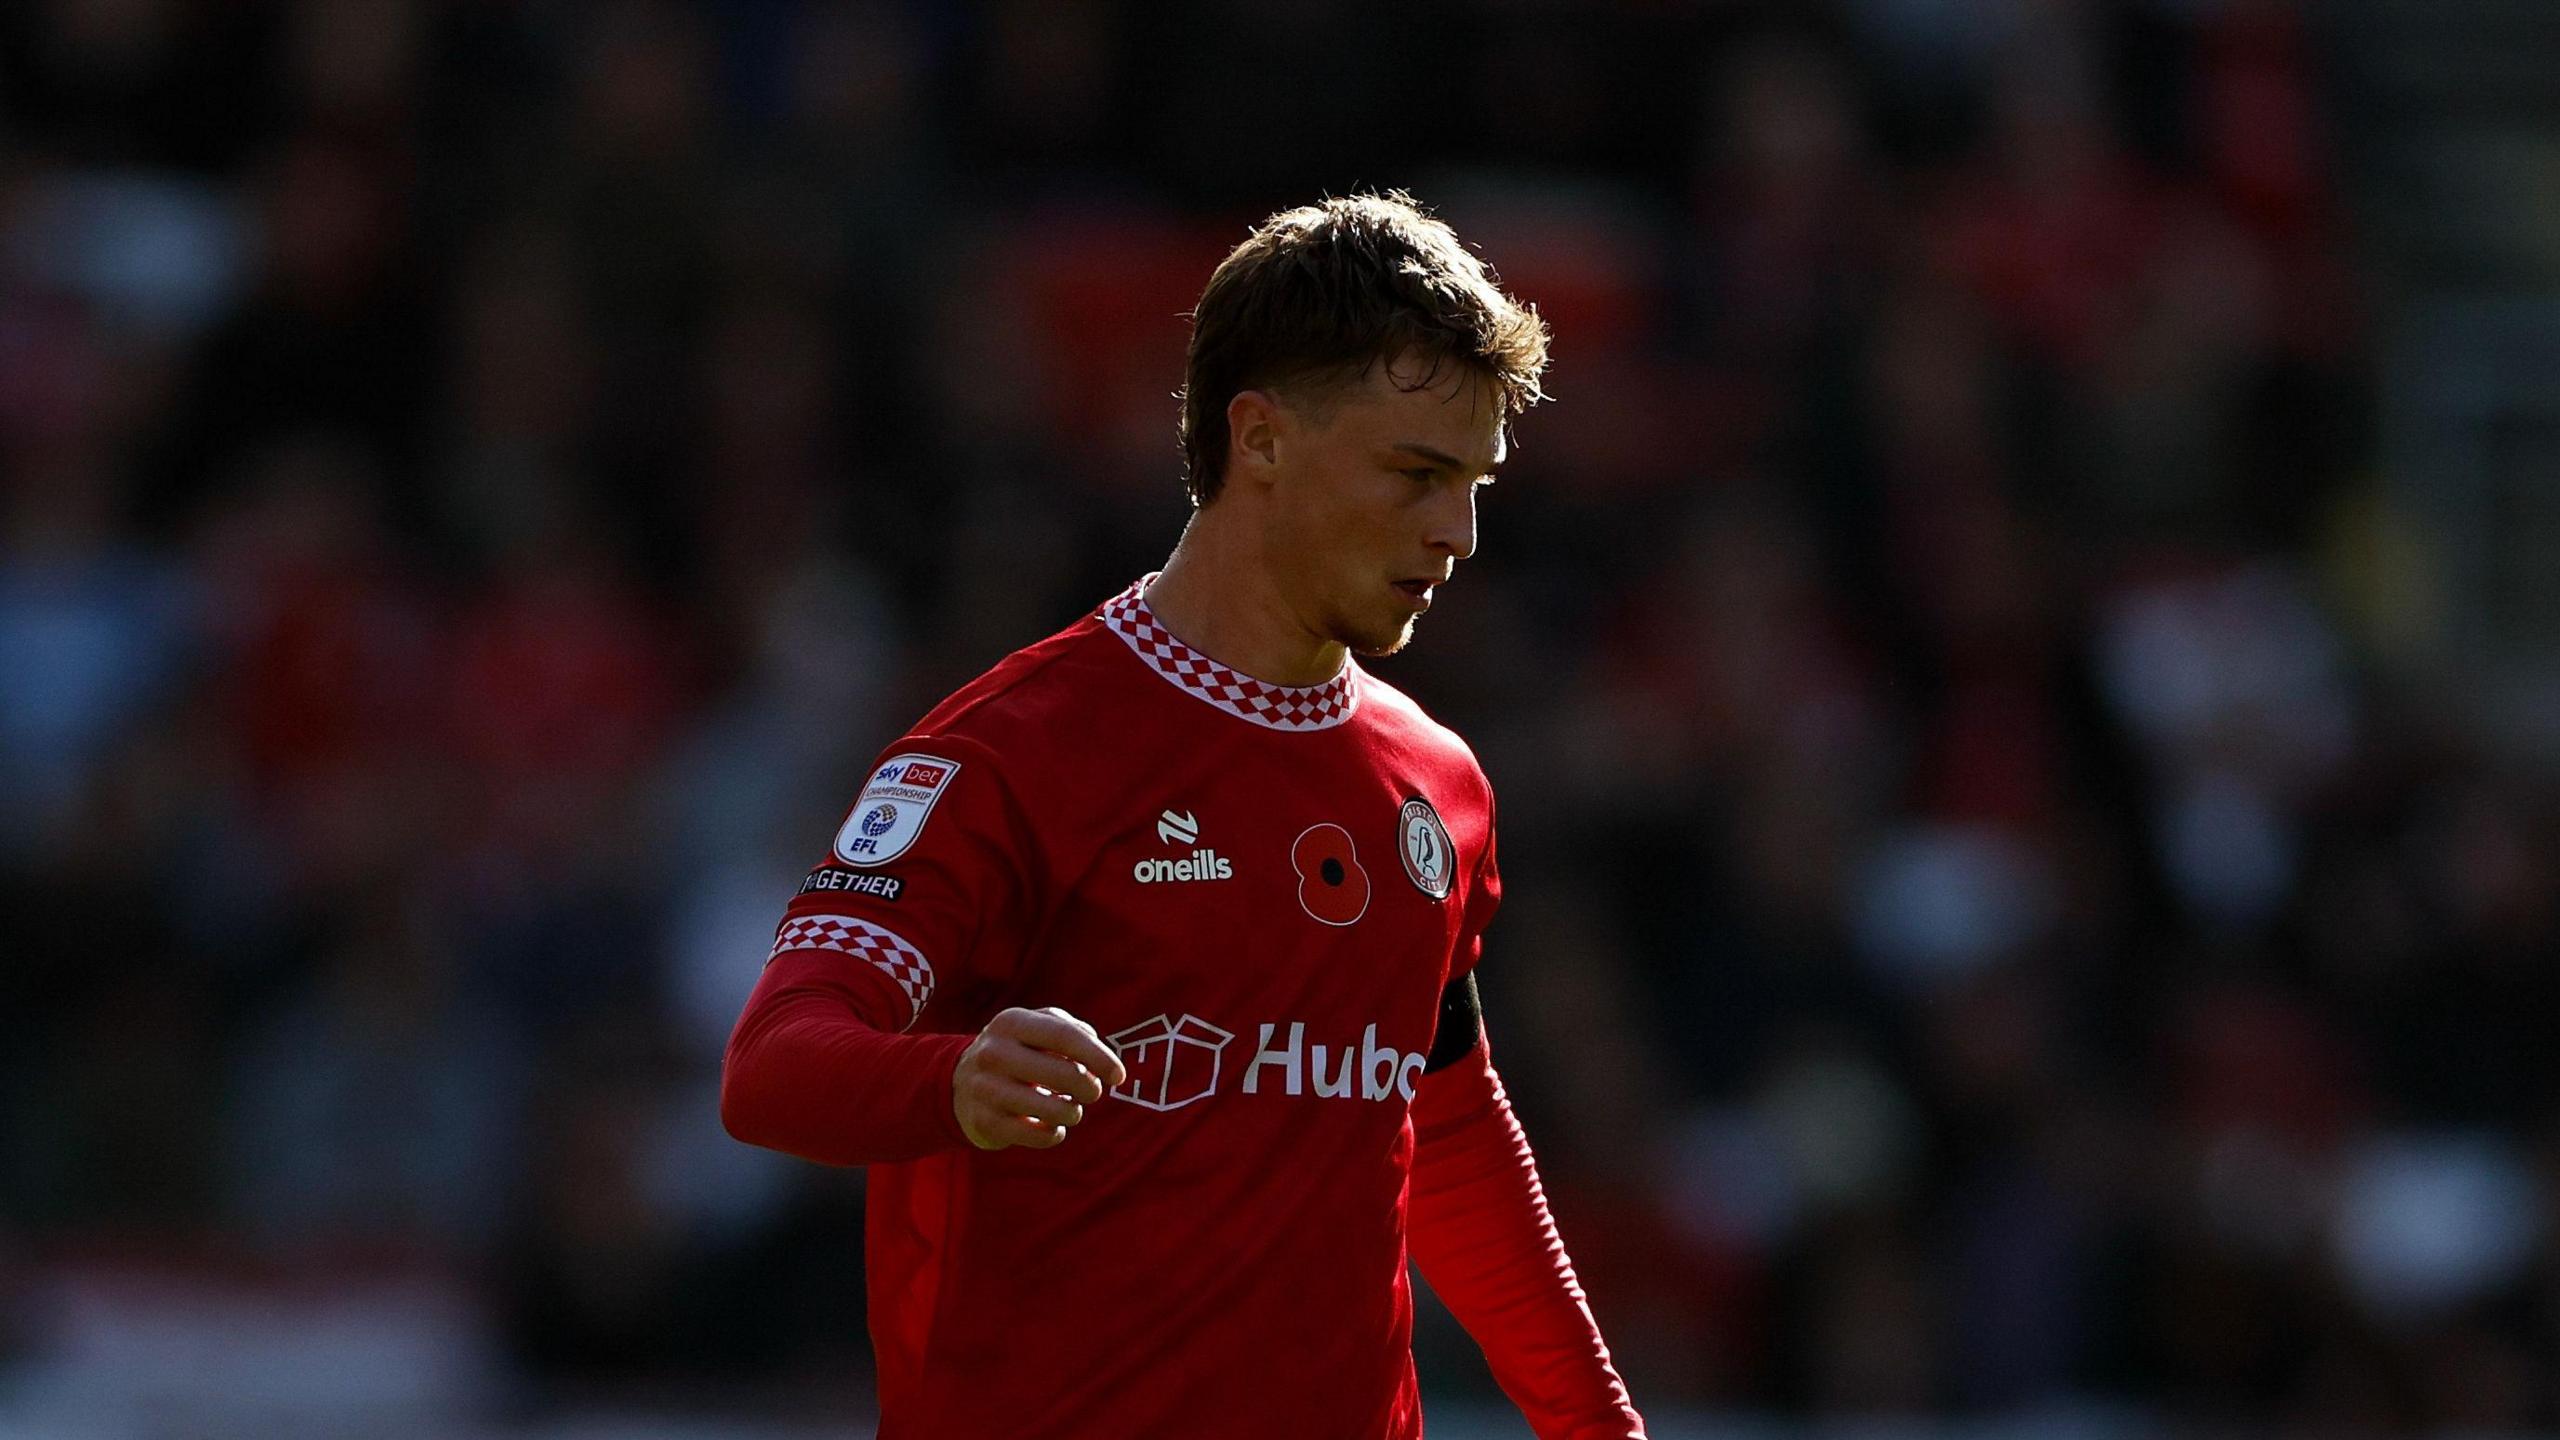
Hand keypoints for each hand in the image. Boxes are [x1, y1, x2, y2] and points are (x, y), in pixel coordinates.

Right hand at [952, 1006, 1128, 1150]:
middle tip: (1092, 1093)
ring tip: (1070, 1109)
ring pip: (1053, 1110)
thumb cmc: (1016, 1051)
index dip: (1098, 1057)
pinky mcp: (984, 1122)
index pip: (1065, 1036)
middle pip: (1064, 1074)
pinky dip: (1054, 1134)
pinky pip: (1038, 1136)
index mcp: (1010, 1022)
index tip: (1118, 1076)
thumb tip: (1102, 1059)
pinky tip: (1051, 1126)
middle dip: (1089, 1088)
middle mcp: (993, 1052)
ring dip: (1072, 1113)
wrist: (959, 1083)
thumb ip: (1072, 1031)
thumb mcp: (1035, 1027)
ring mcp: (985, 1088)